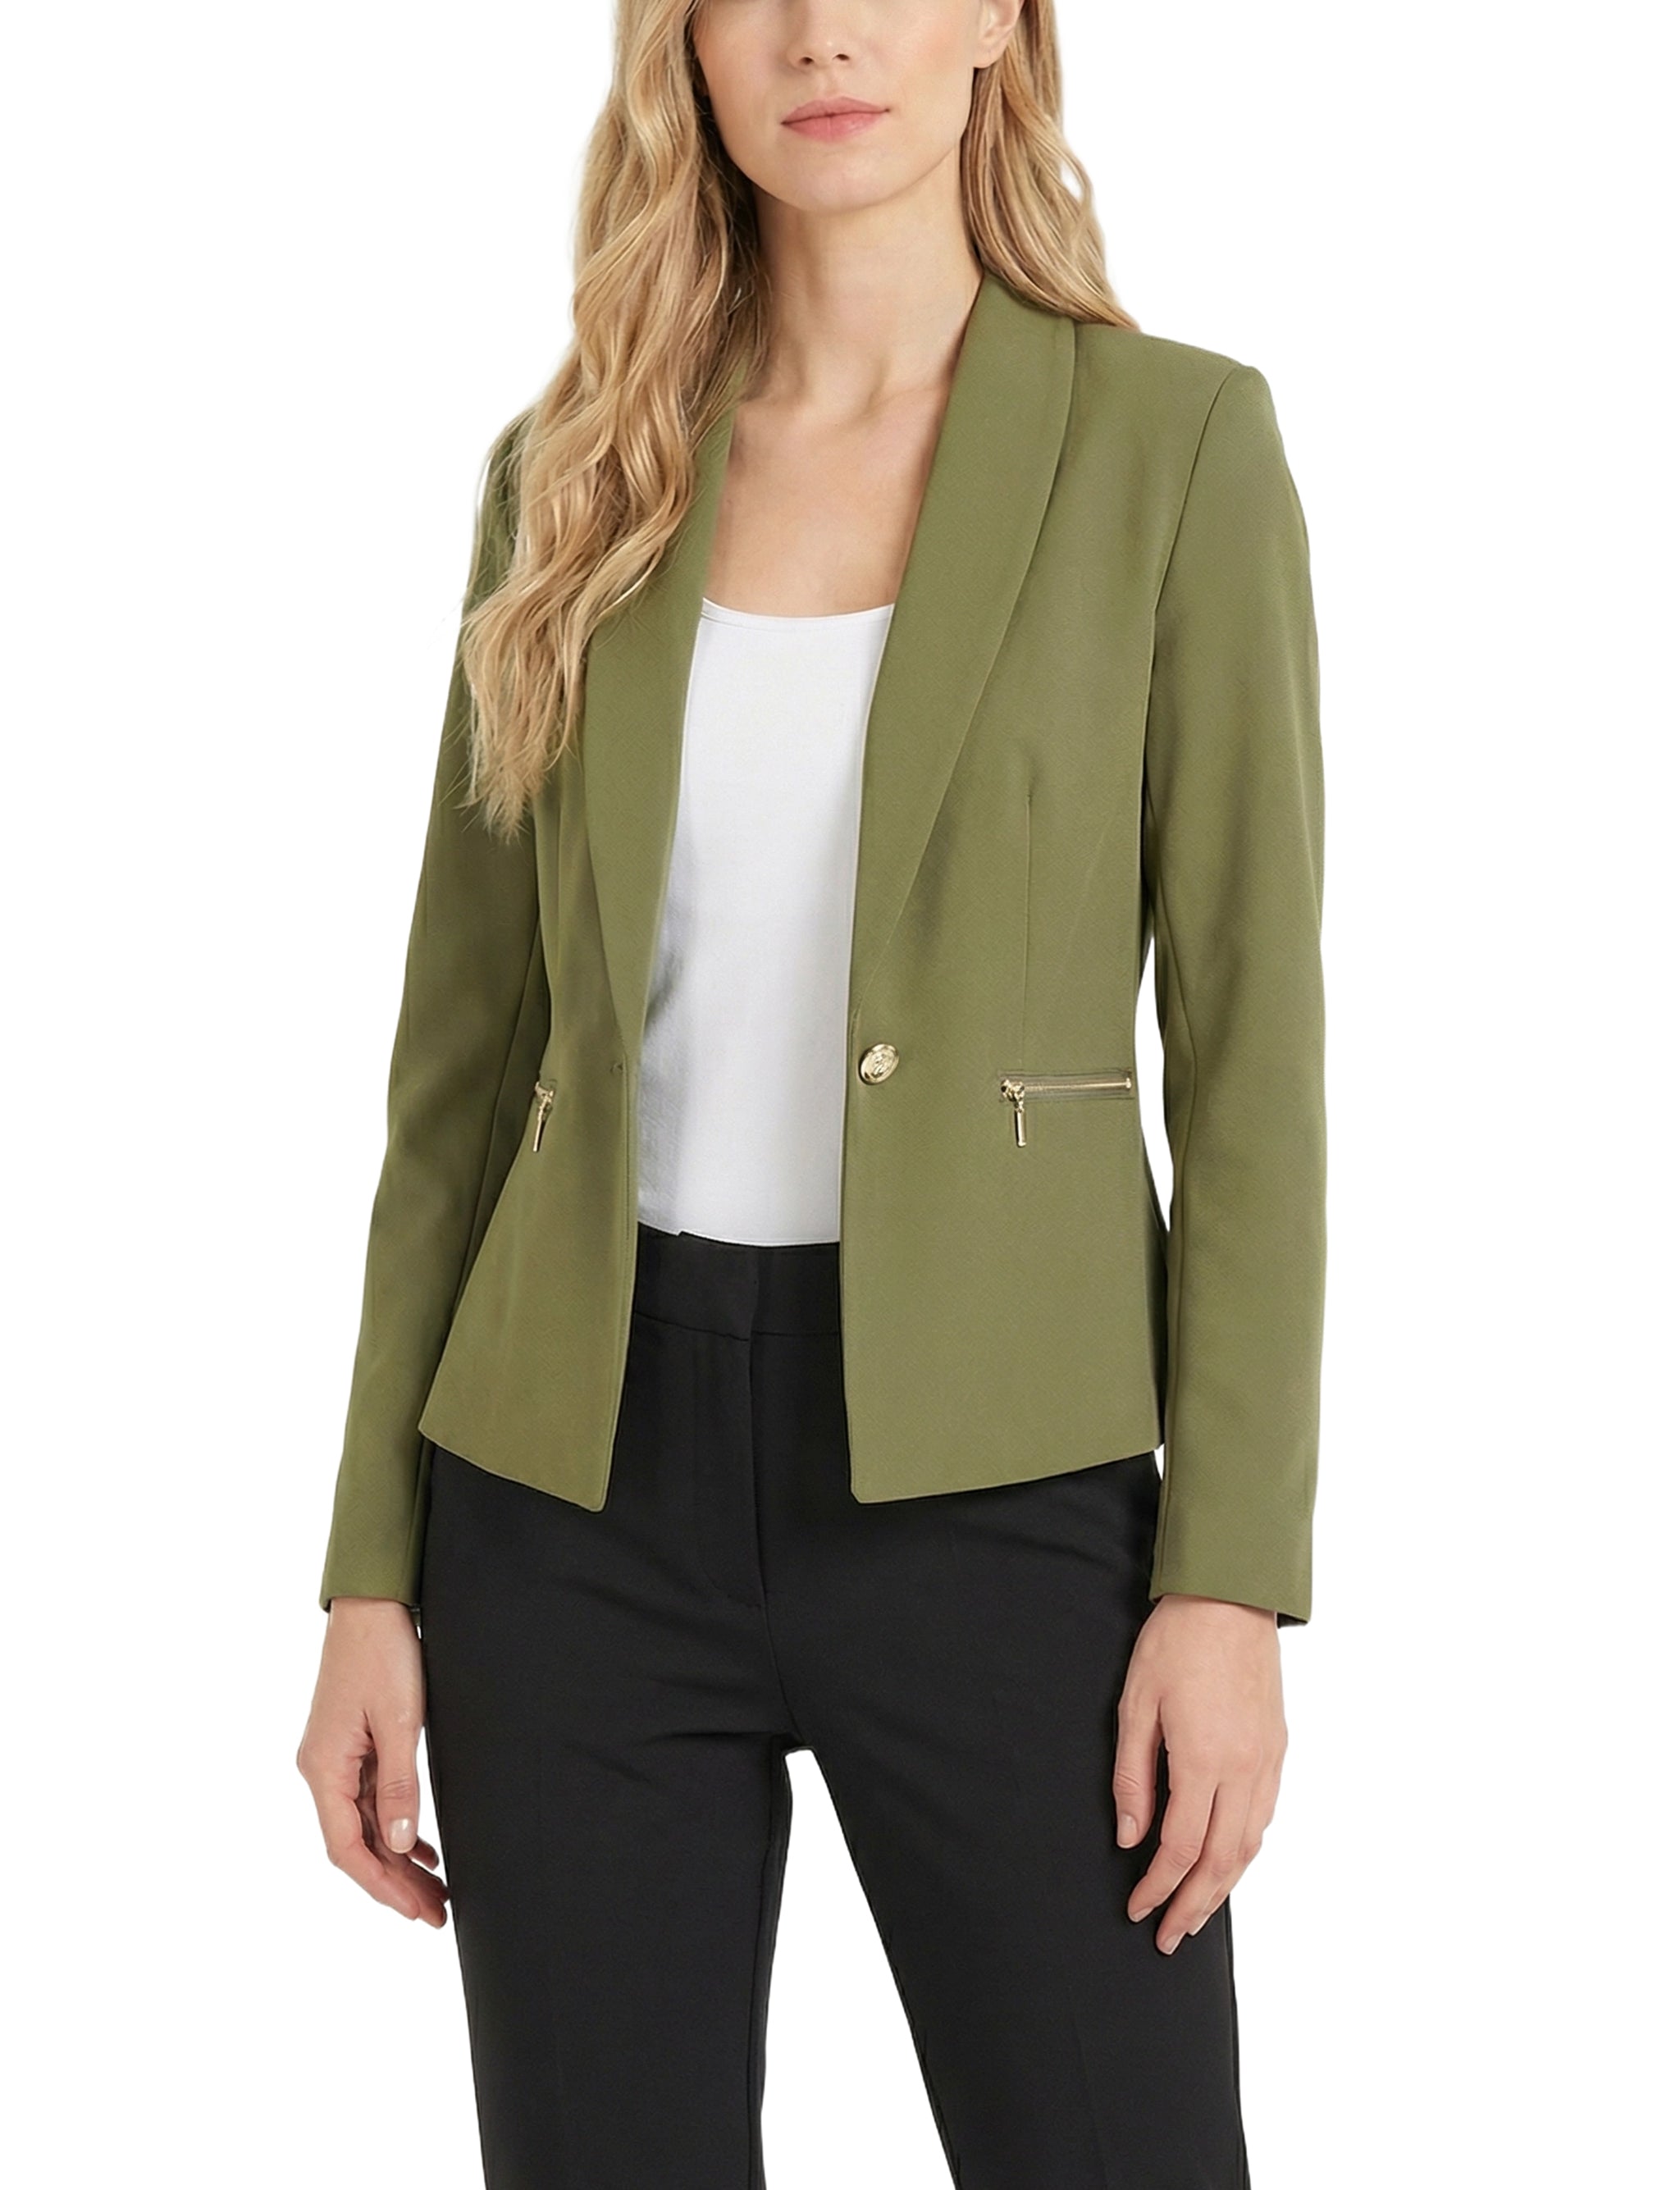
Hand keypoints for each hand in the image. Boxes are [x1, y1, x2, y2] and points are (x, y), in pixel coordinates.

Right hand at [297, 1597, 448, 1926]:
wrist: (372, 1604)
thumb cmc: (383, 1654)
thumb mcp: (398, 1721)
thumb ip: (398, 1785)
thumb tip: (397, 1846)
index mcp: (324, 1769)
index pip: (346, 1848)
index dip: (381, 1885)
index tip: (415, 1911)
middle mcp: (322, 1769)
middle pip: (356, 1843)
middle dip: (395, 1883)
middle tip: (436, 1913)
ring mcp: (336, 1758)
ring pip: (365, 1825)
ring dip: (397, 1859)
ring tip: (435, 1890)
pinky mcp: (352, 1745)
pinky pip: (370, 1800)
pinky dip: (394, 1827)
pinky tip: (420, 1848)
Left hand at [1112, 1592, 1285, 1953]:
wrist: (1229, 1595)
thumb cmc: (1175, 1642)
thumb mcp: (1135, 1704)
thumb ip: (1132, 1775)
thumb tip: (1129, 1836)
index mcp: (1204, 1759)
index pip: (1181, 1847)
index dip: (1158, 1886)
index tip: (1137, 1909)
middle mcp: (1244, 1769)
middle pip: (1222, 1861)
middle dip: (1193, 1905)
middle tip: (1169, 1938)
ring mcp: (1268, 1760)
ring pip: (1251, 1845)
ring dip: (1224, 1887)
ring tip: (1197, 1914)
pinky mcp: (1279, 1747)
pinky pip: (1265, 1816)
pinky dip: (1246, 1850)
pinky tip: (1229, 1862)